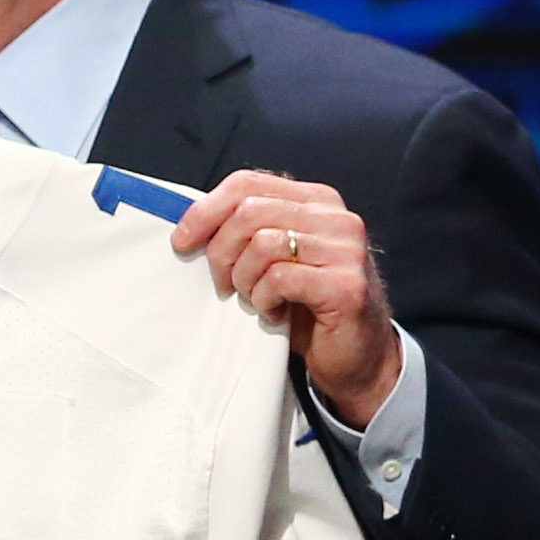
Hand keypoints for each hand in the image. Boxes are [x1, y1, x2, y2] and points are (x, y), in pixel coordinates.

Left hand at [173, 170, 404, 426]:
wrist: (357, 356)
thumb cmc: (307, 306)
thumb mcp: (276, 258)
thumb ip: (250, 232)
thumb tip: (190, 225)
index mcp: (316, 200)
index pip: (247, 183)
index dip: (206, 210)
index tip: (182, 242)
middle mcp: (336, 217)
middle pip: (249, 212)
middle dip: (221, 251)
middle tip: (222, 284)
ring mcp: (345, 249)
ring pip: (263, 245)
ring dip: (245, 280)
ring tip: (255, 299)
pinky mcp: (346, 285)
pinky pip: (279, 279)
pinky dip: (264, 300)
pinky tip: (274, 312)